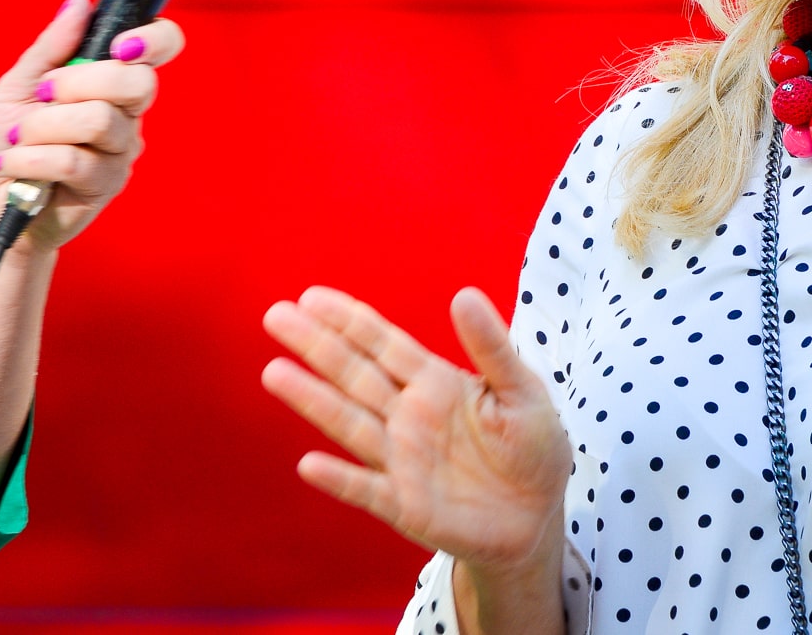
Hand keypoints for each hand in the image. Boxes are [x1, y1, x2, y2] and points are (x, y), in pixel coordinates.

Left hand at [0, 0, 185, 252]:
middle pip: (137, 82)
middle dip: (77, 82)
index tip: (118, 46)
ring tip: (16, 141)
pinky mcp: (107, 186)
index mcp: (109, 80)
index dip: (153, 39)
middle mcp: (126, 113)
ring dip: (41, 128)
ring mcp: (120, 150)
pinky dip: (32, 159)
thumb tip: (79, 3)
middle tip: (41, 96)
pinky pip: (76, 160)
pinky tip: (15, 166)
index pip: (161, 47)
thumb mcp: (15, 88)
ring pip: (100, 120)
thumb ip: (50, 49)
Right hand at [261, 286, 574, 577]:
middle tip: (275, 315)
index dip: (349, 320)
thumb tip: (464, 294)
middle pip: (355, 374)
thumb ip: (492, 348)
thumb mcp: (523, 390)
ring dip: (313, 400)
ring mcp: (402, 460)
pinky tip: (310, 464)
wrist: (537, 516)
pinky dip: (340, 480)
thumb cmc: (532, 446)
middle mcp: (408, 416)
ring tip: (274, 372)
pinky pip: (367, 490)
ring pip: (350, 424)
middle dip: (317, 346)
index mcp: (436, 383)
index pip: (385, 344)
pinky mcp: (405, 505)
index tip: (311, 296)